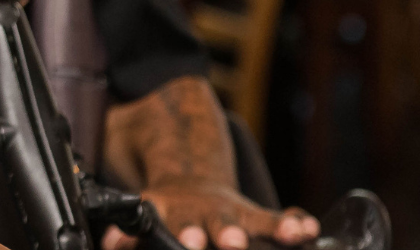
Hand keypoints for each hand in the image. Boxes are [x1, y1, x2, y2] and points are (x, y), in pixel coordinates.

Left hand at [100, 184, 317, 249]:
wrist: (187, 178)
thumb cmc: (167, 210)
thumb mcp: (144, 212)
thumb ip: (127, 233)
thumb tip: (111, 241)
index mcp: (171, 212)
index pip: (174, 224)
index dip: (183, 232)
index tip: (192, 241)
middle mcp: (204, 212)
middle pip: (216, 222)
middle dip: (225, 233)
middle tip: (232, 241)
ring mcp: (231, 213)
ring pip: (252, 219)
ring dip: (271, 228)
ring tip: (292, 234)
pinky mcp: (254, 217)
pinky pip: (276, 219)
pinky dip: (293, 223)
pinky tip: (309, 230)